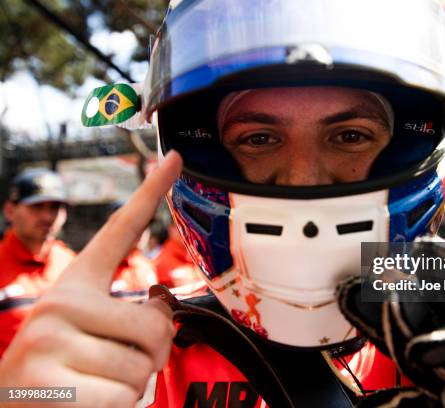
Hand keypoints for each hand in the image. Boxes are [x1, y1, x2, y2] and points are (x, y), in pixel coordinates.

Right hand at [0, 152, 182, 406]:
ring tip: (93, 385)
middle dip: (151, 356)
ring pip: (143, 369)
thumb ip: (128, 316)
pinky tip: (83, 406)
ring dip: (131, 387)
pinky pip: (125, 399)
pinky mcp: (51, 387)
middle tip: (116, 366)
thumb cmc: (60, 370)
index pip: (120, 229)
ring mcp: (51, 343)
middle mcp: (60, 304)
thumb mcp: (88, 333)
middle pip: (156, 328)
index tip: (176, 158)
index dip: (152, 191)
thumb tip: (164, 309)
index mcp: (74, 286)